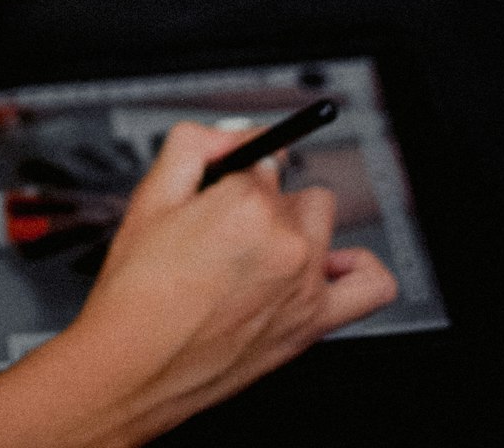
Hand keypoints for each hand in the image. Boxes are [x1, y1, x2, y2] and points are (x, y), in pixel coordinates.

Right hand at [58, 121, 397, 443]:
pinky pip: (371, 283)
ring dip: (295, 225)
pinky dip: (356, 267)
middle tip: (223, 229)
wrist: (132, 368)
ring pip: (320, 218)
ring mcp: (304, 282)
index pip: (256, 158)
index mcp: (243, 203)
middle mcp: (283, 240)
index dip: (228, 173)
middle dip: (258, 198)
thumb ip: (195, 143)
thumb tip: (234, 134)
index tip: (214, 190)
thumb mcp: (150, 195)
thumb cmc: (136, 294)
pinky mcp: (314, 322)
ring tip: (258, 249)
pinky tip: (328, 264)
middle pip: (286, 187)